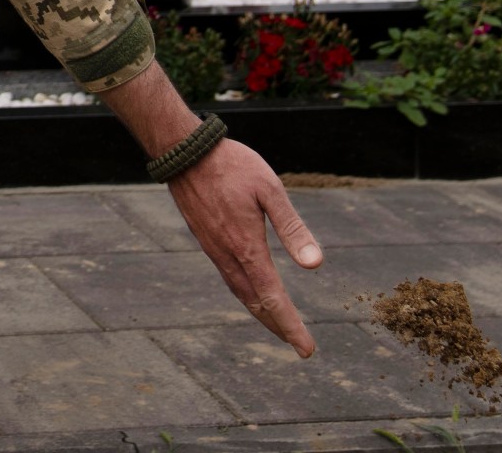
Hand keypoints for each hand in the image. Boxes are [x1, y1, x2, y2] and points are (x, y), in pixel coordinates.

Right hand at [168, 138, 324, 356]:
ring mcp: (214, 250)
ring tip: (279, 325)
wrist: (185, 153)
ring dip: (262, 313)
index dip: (291, 326)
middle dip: (278, 326)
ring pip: (240, 292)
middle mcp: (228, 255)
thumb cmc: (233, 166)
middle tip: (299, 345)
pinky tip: (253, 291)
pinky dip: (246, 295)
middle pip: (255, 303)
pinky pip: (229, 278)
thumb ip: (292, 228)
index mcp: (246, 247)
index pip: (273, 297)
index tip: (307, 349)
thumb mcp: (270, 190)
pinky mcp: (207, 240)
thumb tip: (316, 265)